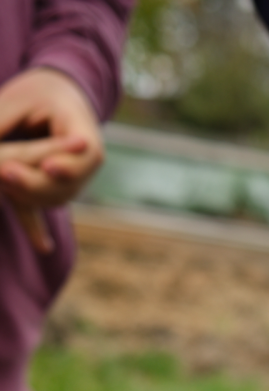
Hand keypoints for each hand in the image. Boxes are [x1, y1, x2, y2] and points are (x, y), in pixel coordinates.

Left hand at [0, 68, 104, 250]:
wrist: (55, 101)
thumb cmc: (37, 92)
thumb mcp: (19, 99)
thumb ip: (2, 127)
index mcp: (84, 131)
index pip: (84, 156)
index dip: (67, 165)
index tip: (50, 166)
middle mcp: (84, 164)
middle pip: (64, 185)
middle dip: (33, 183)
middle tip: (5, 171)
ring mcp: (71, 182)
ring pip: (50, 199)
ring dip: (22, 194)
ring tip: (0, 179)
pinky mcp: (53, 192)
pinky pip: (43, 211)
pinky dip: (35, 226)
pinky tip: (42, 246)